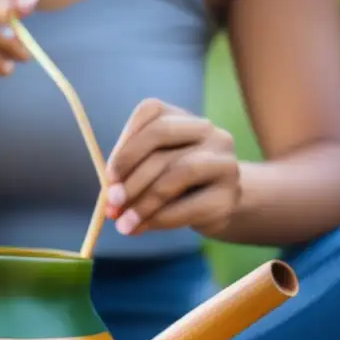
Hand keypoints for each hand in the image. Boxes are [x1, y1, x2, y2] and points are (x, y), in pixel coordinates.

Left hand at [105, 99, 239, 237]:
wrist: (218, 207)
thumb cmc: (175, 186)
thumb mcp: (150, 174)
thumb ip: (128, 179)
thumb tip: (110, 201)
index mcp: (183, 117)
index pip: (151, 112)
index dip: (125, 144)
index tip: (109, 176)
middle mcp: (207, 131)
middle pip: (162, 138)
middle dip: (131, 174)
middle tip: (112, 202)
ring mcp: (224, 160)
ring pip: (178, 171)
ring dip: (144, 201)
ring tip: (125, 223)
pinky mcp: (230, 194)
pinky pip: (190, 205)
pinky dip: (160, 219)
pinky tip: (144, 227)